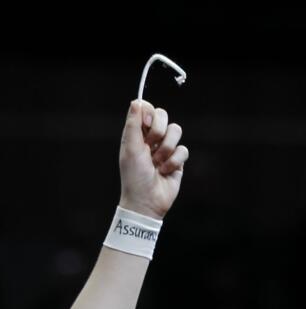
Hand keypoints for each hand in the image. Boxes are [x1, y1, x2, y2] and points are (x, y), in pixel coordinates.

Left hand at [119, 99, 187, 219]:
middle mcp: (150, 139)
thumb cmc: (134, 176)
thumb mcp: (130, 149)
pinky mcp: (177, 159)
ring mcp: (165, 148)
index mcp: (136, 135)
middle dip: (159, 130)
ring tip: (157, 163)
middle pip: (164, 115)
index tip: (146, 124)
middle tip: (150, 145)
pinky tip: (165, 172)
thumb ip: (133, 125)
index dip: (149, 114)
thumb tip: (136, 101)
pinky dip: (174, 161)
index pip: (146, 110)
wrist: (146, 201)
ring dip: (166, 149)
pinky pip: (183, 149)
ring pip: (177, 131)